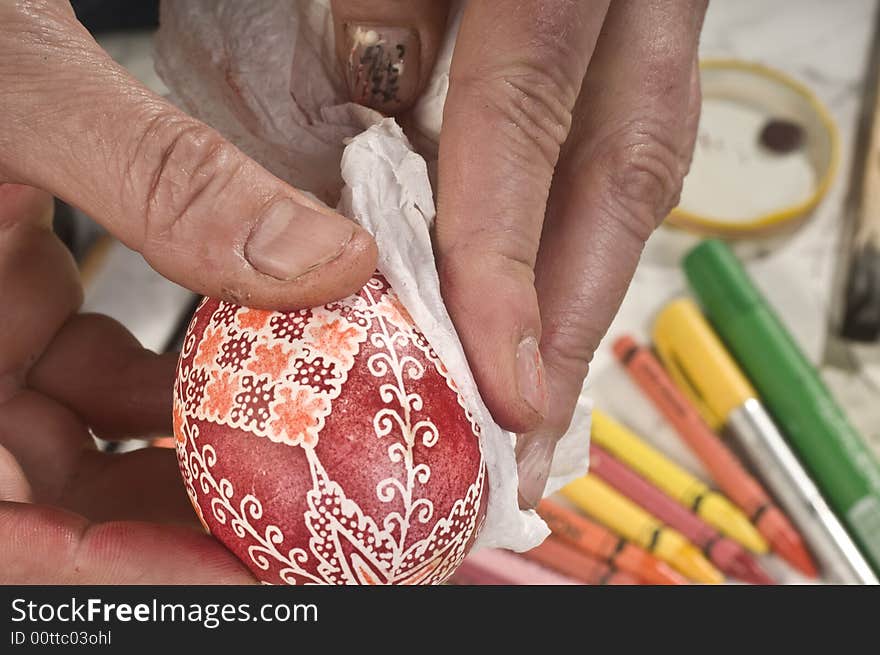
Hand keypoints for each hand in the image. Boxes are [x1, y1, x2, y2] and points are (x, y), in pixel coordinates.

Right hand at [0, 1, 377, 582]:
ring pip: (96, 440)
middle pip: (64, 502)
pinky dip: (185, 377)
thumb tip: (327, 263)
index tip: (246, 581)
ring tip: (308, 451)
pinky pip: (106, 374)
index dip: (121, 580)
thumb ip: (165, 181)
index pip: (9, 533)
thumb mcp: (20, 92)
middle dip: (185, 528)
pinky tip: (259, 360)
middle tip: (310, 531)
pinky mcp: (18, 304)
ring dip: (204, 448)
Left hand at [331, 0, 706, 506]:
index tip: (499, 372)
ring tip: (545, 383)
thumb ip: (369, 15)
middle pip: (623, 163)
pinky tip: (536, 285)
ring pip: (631, 156)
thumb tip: (363, 151)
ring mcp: (628, 1)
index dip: (509, 253)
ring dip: (585, 279)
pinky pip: (605, 129)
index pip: (525, 110)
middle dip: (578, 305)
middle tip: (538, 421)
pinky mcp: (610, 21)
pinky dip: (567, 221)